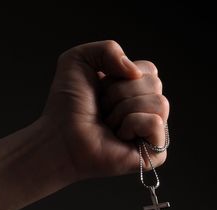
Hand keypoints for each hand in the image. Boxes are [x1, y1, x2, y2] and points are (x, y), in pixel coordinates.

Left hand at [40, 40, 169, 179]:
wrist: (58, 138)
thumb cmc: (66, 107)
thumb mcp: (78, 60)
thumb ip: (108, 49)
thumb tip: (136, 72)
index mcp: (136, 90)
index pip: (150, 70)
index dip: (121, 76)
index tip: (100, 91)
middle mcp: (147, 110)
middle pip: (155, 84)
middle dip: (120, 93)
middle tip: (102, 109)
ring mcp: (153, 133)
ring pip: (158, 103)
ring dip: (124, 110)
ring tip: (108, 124)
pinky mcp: (155, 153)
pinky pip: (154, 123)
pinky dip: (131, 125)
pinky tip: (118, 137)